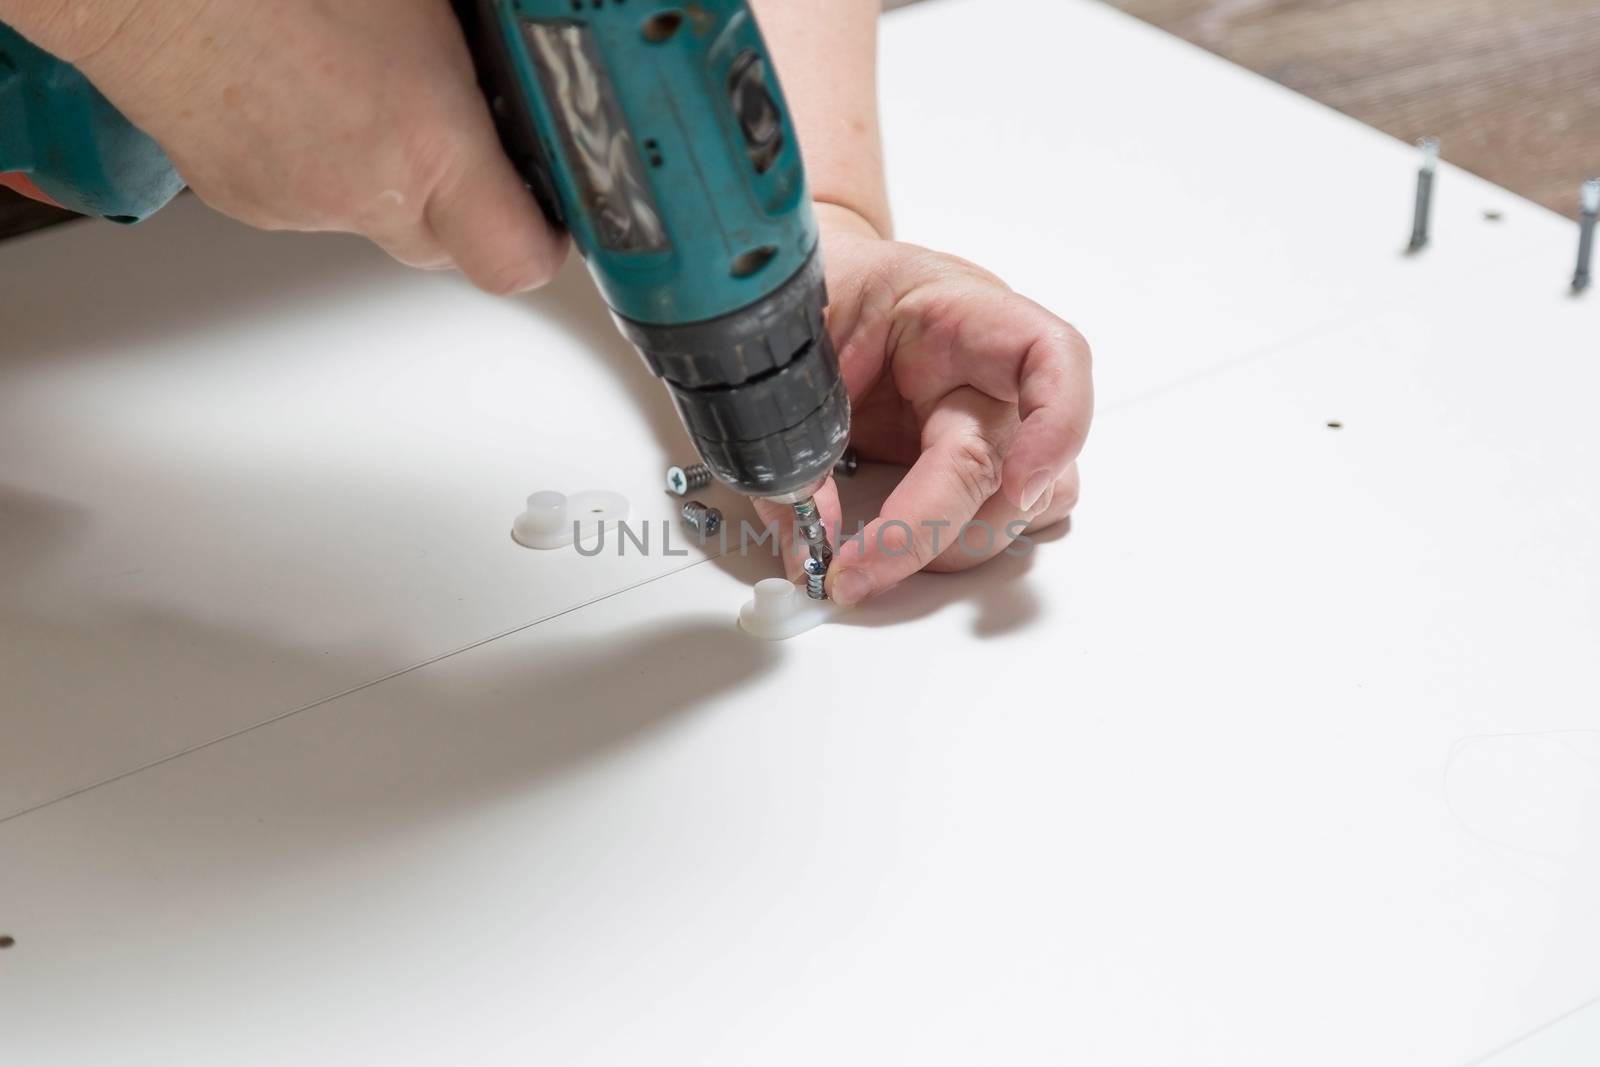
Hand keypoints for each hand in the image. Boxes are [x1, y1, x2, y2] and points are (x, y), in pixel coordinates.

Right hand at [24, 0, 565, 292]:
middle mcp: (364, 191)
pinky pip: (307, 199)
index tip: (553, 218)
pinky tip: (300, 90)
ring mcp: (297, 204)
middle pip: (447, 249)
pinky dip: (318, 160)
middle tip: (466, 140)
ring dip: (386, 176)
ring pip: (375, 219)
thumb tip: (518, 51)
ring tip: (359, 89)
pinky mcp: (241, 199)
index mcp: (426, 142)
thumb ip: (477, 47)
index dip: (543, 246)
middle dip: (466, 206)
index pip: (515, 260)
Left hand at [756, 204, 1092, 604]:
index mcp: (956, 313)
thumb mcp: (790, 342)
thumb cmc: (815, 293)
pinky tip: (893, 550)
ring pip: (1024, 505)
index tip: (1018, 485)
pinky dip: (954, 546)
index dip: (1056, 423)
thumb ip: (792, 434)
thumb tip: (806, 543)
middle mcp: (985, 374)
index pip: (1047, 355)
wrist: (800, 284)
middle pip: (1010, 462)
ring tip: (874, 562)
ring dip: (958, 546)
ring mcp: (980, 424)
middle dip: (938, 527)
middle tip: (857, 568)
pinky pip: (995, 517)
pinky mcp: (961, 464)